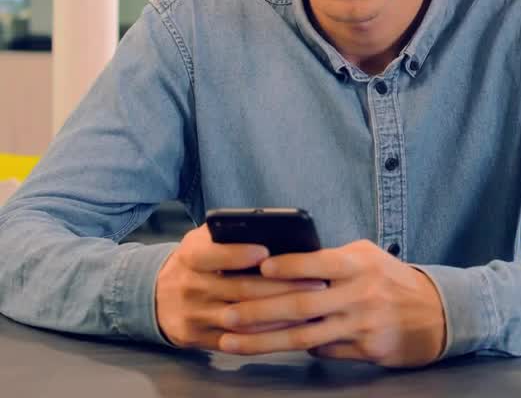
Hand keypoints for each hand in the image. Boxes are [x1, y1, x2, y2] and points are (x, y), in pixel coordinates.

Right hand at [155, 225, 327, 349]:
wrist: (154, 296)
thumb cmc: (196, 262)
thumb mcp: (201, 241)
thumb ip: (228, 235)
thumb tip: (272, 231)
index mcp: (190, 257)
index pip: (212, 255)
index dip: (238, 255)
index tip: (266, 252)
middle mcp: (189, 287)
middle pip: (240, 289)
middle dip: (282, 287)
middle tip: (316, 283)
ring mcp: (193, 315)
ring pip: (242, 318)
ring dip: (280, 314)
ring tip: (312, 306)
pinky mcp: (197, 338)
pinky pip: (236, 340)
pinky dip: (266, 335)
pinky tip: (292, 327)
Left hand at [212, 239, 446, 366]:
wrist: (437, 313)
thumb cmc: (392, 281)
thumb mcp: (368, 259)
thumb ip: (332, 261)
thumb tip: (282, 264)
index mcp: (360, 265)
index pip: (319, 263)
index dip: (289, 266)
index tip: (258, 269)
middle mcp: (360, 294)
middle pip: (301, 304)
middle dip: (258, 311)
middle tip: (224, 313)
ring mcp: (362, 325)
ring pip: (304, 335)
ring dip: (263, 340)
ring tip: (230, 341)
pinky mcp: (366, 350)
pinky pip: (323, 351)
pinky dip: (298, 348)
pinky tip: (270, 348)